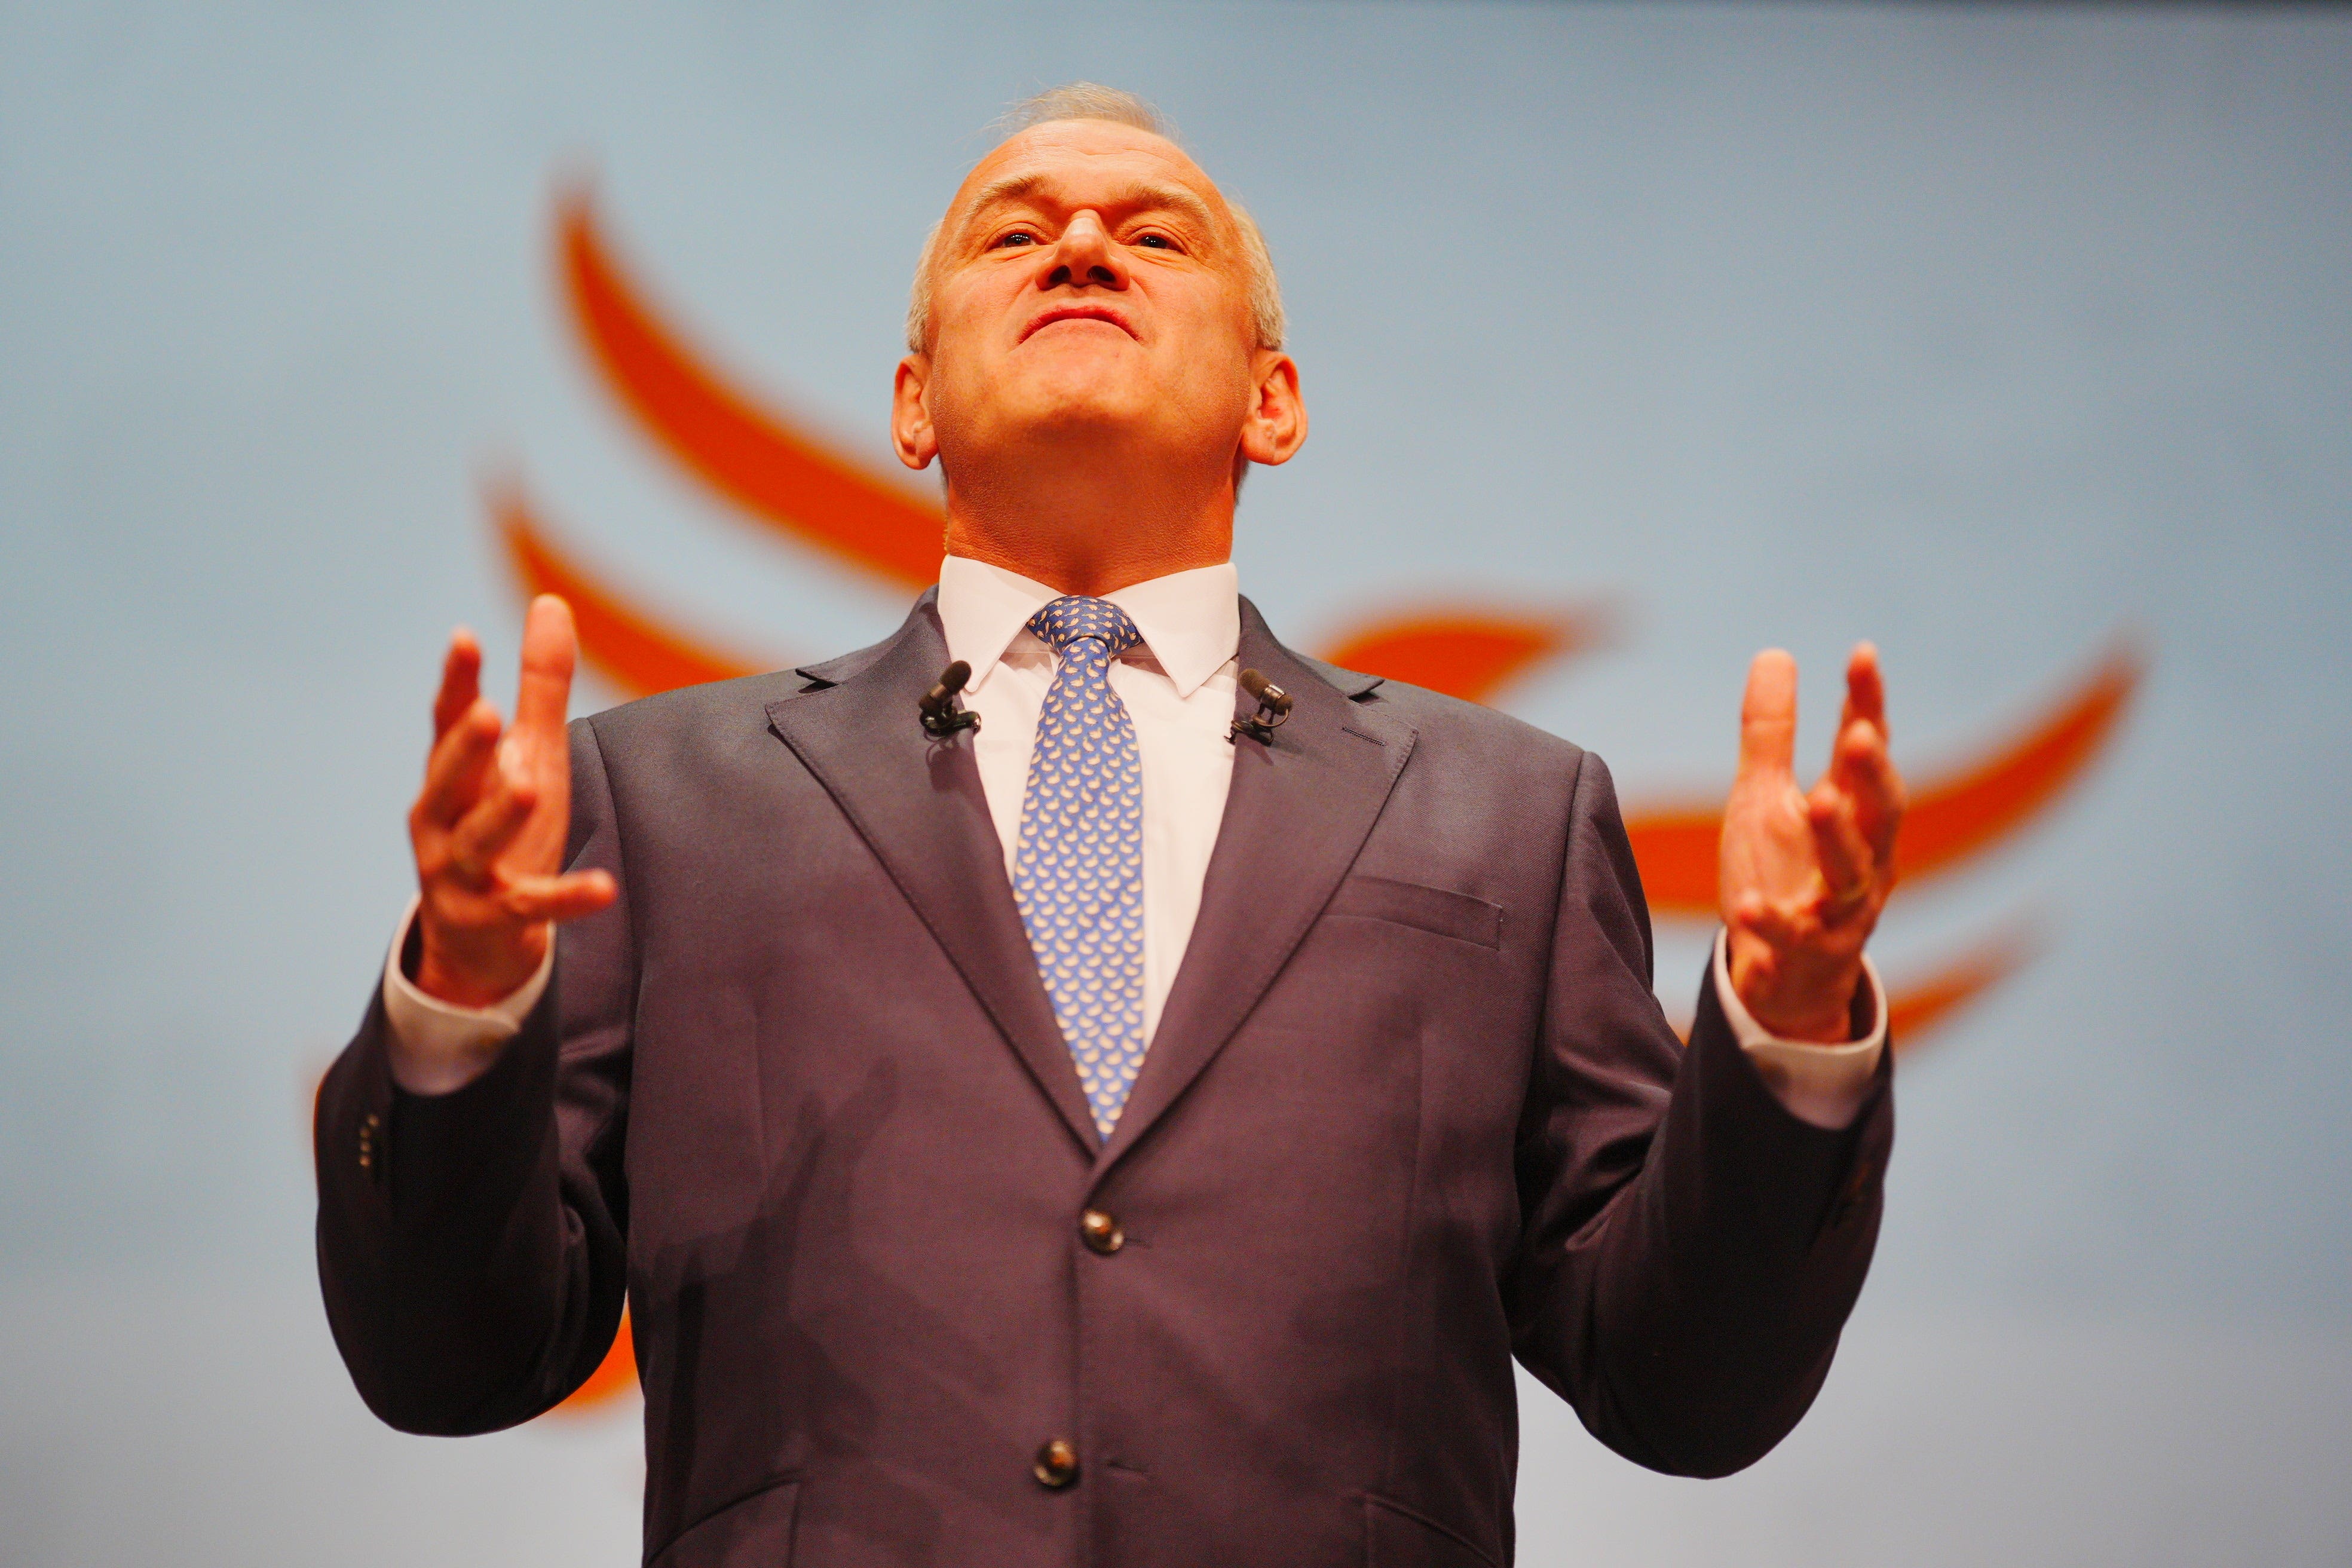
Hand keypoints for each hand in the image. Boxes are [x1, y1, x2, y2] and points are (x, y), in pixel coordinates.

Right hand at [407, 595, 615, 1006]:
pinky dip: (566, 898)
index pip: (447, 723)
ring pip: (477, 840)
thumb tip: (551, 603)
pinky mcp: (496, 916)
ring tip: (528, 789)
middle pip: (449, 780)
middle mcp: (443, 820)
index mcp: (452, 776)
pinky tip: (604, 889)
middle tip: (487, 715)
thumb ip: (541, 684)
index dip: (456, 683)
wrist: (481, 937)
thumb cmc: (505, 825)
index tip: (464, 639)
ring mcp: (462, 872)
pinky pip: (532, 904)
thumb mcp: (528, 752)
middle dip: (465, 750)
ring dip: (500, 815)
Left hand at [1719, 644, 1905, 1041]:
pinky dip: (1774, 924)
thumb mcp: (1765, 794)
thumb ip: (1771, 732)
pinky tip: (1745, 908)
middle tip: (1860, 734)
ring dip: (1839, 838)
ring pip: (1852, 873)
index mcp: (1853, 810)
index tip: (1862, 654)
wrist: (1784, 970)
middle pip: (1880, 810)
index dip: (1867, 703)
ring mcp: (1840, 908)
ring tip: (1819, 801)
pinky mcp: (1809, 953)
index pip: (1864, 749)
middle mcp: (1863, 856)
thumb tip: (1776, 653)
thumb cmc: (1783, 869)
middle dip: (1873, 773)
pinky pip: (1796, 939)